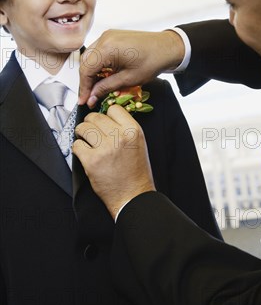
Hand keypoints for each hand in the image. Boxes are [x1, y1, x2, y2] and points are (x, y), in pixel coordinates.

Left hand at [72, 104, 155, 218]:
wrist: (133, 196)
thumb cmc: (136, 172)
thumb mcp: (138, 143)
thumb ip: (125, 128)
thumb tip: (107, 117)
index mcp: (133, 131)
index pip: (113, 108)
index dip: (106, 114)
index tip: (103, 120)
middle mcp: (119, 136)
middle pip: (95, 117)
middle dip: (90, 122)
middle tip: (90, 129)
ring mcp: (105, 148)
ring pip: (83, 128)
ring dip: (81, 133)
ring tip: (85, 139)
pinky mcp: (92, 161)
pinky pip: (77, 146)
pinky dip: (78, 149)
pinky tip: (84, 153)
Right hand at [78, 29, 184, 107]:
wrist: (167, 48)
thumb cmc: (152, 61)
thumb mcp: (129, 79)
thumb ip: (106, 87)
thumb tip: (91, 97)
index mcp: (107, 48)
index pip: (86, 70)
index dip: (83, 88)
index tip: (84, 100)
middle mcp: (105, 38)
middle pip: (85, 62)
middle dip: (86, 81)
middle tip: (89, 97)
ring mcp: (108, 36)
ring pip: (90, 56)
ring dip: (91, 72)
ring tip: (96, 88)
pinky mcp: (112, 36)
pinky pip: (98, 51)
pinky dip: (98, 63)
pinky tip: (103, 75)